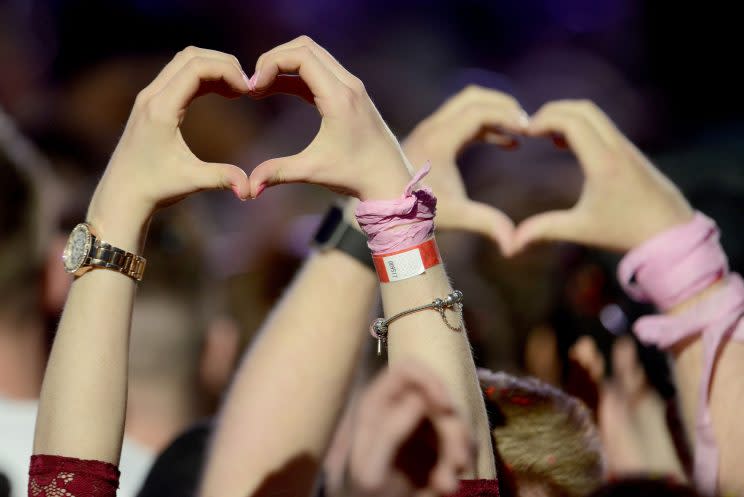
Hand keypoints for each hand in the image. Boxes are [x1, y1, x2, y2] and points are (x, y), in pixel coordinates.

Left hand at [87, 47, 252, 250]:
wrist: (121, 196)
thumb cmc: (153, 188)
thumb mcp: (191, 181)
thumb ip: (222, 178)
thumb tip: (251, 189)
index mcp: (160, 108)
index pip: (196, 67)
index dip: (227, 70)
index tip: (248, 90)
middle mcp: (151, 96)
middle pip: (190, 56)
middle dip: (223, 64)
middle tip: (247, 86)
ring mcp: (149, 98)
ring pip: (184, 63)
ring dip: (213, 68)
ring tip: (238, 90)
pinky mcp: (151, 104)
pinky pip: (179, 77)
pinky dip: (203, 78)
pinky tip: (222, 94)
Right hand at [246, 36, 412, 200]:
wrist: (390, 180)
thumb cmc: (356, 175)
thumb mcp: (314, 171)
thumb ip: (279, 173)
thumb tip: (250, 187)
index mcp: (340, 97)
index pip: (301, 56)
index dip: (271, 64)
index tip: (254, 89)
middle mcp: (348, 85)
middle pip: (305, 47)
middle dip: (274, 59)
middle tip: (254, 85)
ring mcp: (352, 87)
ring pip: (313, 56)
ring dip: (285, 65)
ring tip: (261, 89)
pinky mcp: (351, 94)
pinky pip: (319, 71)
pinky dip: (296, 75)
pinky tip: (276, 91)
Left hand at [344, 363, 472, 496]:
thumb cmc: (362, 492)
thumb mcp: (372, 467)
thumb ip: (391, 430)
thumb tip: (419, 398)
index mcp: (378, 403)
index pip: (409, 370)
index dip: (431, 380)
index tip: (446, 408)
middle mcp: (402, 408)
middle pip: (441, 399)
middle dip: (454, 432)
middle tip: (457, 464)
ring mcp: (421, 425)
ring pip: (456, 423)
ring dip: (459, 453)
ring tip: (445, 486)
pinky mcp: (437, 446)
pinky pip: (461, 445)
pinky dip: (458, 467)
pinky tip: (443, 488)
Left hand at [403, 86, 527, 254]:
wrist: (383, 212)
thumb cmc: (414, 214)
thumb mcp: (453, 216)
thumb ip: (485, 223)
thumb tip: (512, 245)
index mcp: (439, 140)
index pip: (478, 111)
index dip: (507, 116)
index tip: (530, 131)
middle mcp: (432, 128)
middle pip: (473, 97)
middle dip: (503, 105)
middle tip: (528, 124)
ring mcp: (430, 131)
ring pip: (468, 105)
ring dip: (495, 113)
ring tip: (521, 133)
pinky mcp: (432, 138)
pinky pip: (464, 120)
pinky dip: (487, 125)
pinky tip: (508, 143)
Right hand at [511, 100, 693, 253]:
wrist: (671, 233)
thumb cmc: (626, 232)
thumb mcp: (581, 230)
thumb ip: (544, 230)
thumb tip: (511, 244)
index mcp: (603, 162)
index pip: (572, 121)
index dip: (544, 119)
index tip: (525, 132)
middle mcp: (617, 148)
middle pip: (583, 109)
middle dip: (553, 111)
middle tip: (531, 128)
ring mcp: (626, 147)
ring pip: (595, 115)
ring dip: (567, 117)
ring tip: (544, 135)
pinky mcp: (631, 152)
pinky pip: (603, 126)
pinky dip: (580, 125)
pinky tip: (565, 144)